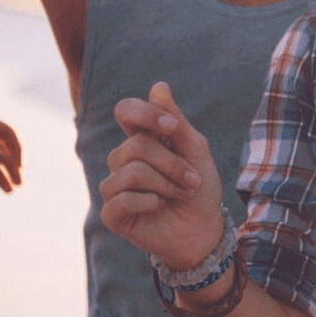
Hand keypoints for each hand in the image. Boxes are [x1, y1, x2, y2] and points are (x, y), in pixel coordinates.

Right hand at [100, 82, 225, 268]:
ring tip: (180, 194)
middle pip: (137, 146)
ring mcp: (114, 186)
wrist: (203, 230)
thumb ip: (176, 122)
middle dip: (172, 164)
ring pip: (132, 172)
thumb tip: (158, 86)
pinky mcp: (111, 213)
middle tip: (192, 181)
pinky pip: (122, 200)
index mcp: (140, 138)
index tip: (172, 128)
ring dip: (166, 184)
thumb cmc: (199, 187)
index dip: (146, 114)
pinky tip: (159, 207)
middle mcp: (122, 159)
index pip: (126, 110)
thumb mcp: (195, 150)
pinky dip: (150, 202)